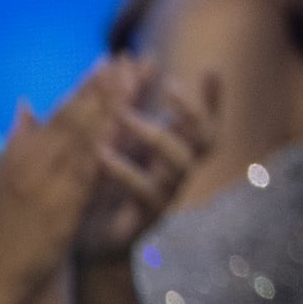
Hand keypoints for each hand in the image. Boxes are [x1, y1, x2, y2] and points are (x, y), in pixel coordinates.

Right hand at [0, 71, 118, 303]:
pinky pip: (92, 169)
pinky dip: (110, 144)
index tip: (108, 60)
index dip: (86, 84)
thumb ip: (17, 139)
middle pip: (77, 116)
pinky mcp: (64, 204)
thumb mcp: (3, 176)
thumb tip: (25, 103)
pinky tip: (130, 126)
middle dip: (106, 85)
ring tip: (137, 78)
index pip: (60, 111)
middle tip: (131, 57)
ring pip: (87, 135)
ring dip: (114, 104)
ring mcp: (48, 182)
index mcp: (21, 154)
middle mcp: (33, 162)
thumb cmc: (1, 228)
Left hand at [73, 61, 216, 260]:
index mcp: (173, 152)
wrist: (89, 244)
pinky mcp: (147, 216)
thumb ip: (131, 106)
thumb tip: (142, 60)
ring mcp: (167, 194)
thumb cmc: (103, 188)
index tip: (212, 69)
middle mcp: (178, 171)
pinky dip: (125, 169)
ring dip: (156, 135)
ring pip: (181, 162)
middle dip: (193, 110)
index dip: (213, 99)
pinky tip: (101, 153)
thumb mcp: (116, 143)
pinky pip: (146, 191)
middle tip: (170, 87)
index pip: (204, 122)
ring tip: (125, 116)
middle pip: (206, 138)